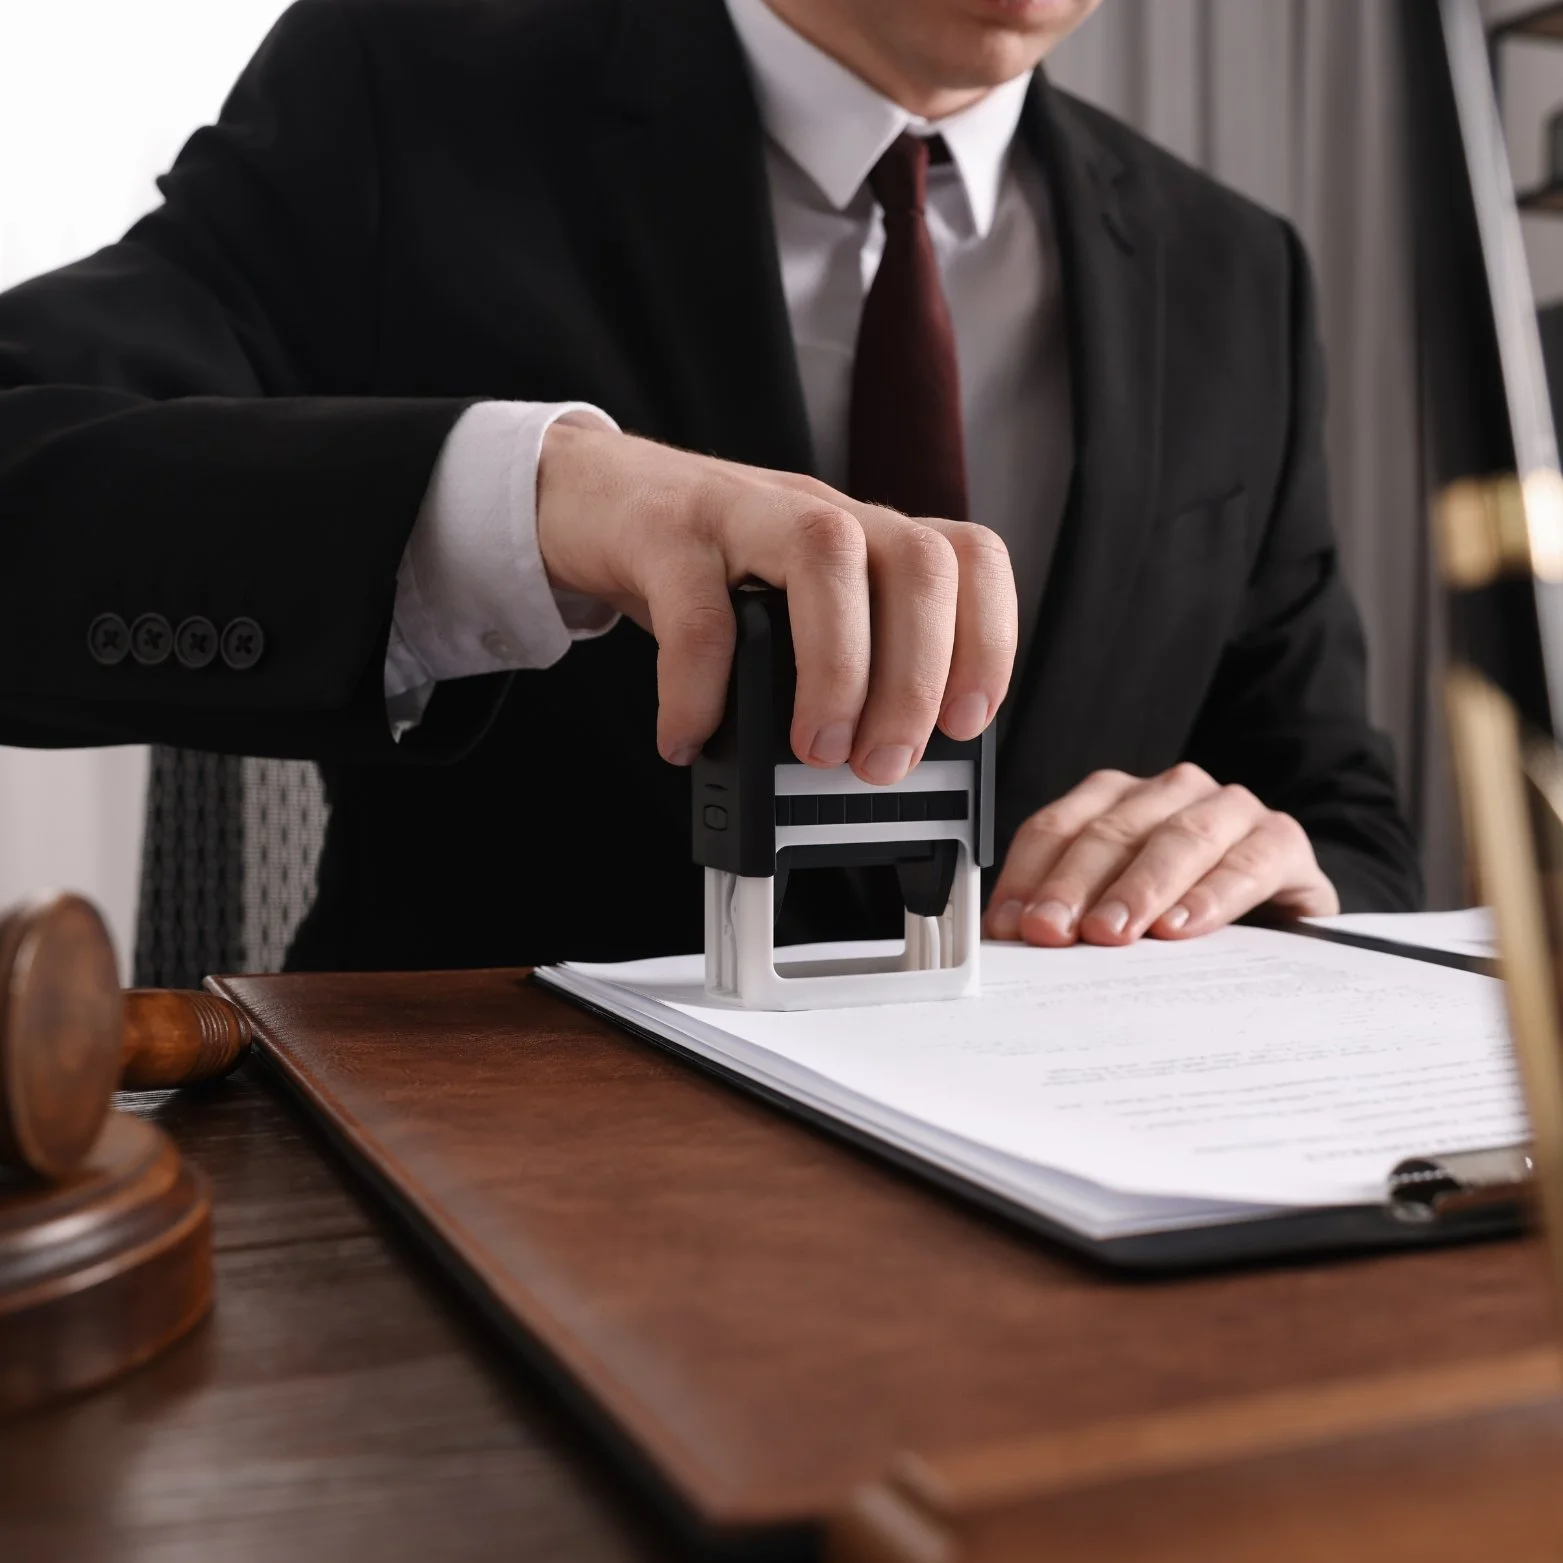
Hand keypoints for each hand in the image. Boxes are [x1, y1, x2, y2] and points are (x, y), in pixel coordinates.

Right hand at [536, 423, 1017, 780]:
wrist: (588, 497)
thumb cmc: (702, 572)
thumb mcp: (787, 610)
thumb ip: (835, 667)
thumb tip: (874, 763)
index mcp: (863, 538)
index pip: (966, 557)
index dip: (986, 639)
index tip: (965, 723)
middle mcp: (818, 514)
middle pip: (916, 562)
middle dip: (916, 679)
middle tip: (883, 762)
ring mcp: (744, 513)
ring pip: (828, 556)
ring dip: (838, 670)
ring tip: (814, 751)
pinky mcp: (665, 532)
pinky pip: (697, 609)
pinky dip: (701, 690)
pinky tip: (688, 737)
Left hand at [983, 764, 1338, 945]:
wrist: (1283, 920)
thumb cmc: (1186, 914)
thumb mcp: (1122, 915)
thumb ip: (1071, 919)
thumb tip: (1013, 942)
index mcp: (1116, 799)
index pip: (1057, 828)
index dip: (1028, 876)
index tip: (1010, 925)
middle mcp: (1169, 793)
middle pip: (1109, 832)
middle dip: (1074, 885)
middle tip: (1050, 932)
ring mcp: (1229, 809)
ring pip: (1176, 838)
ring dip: (1139, 888)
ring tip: (1112, 933)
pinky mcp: (1281, 840)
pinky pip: (1247, 861)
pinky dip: (1212, 895)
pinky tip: (1184, 926)